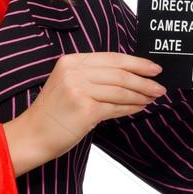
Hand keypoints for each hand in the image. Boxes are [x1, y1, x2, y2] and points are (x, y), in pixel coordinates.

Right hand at [2, 52, 164, 175]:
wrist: (32, 135)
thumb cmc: (53, 112)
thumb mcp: (68, 84)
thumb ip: (93, 76)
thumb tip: (129, 76)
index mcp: (71, 61)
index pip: (112, 58)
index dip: (136, 62)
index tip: (153, 68)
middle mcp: (74, 72)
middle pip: (119, 73)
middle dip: (144, 79)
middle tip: (160, 85)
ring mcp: (79, 90)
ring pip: (121, 90)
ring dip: (141, 95)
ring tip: (153, 97)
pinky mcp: (85, 110)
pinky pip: (116, 107)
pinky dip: (131, 107)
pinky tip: (139, 107)